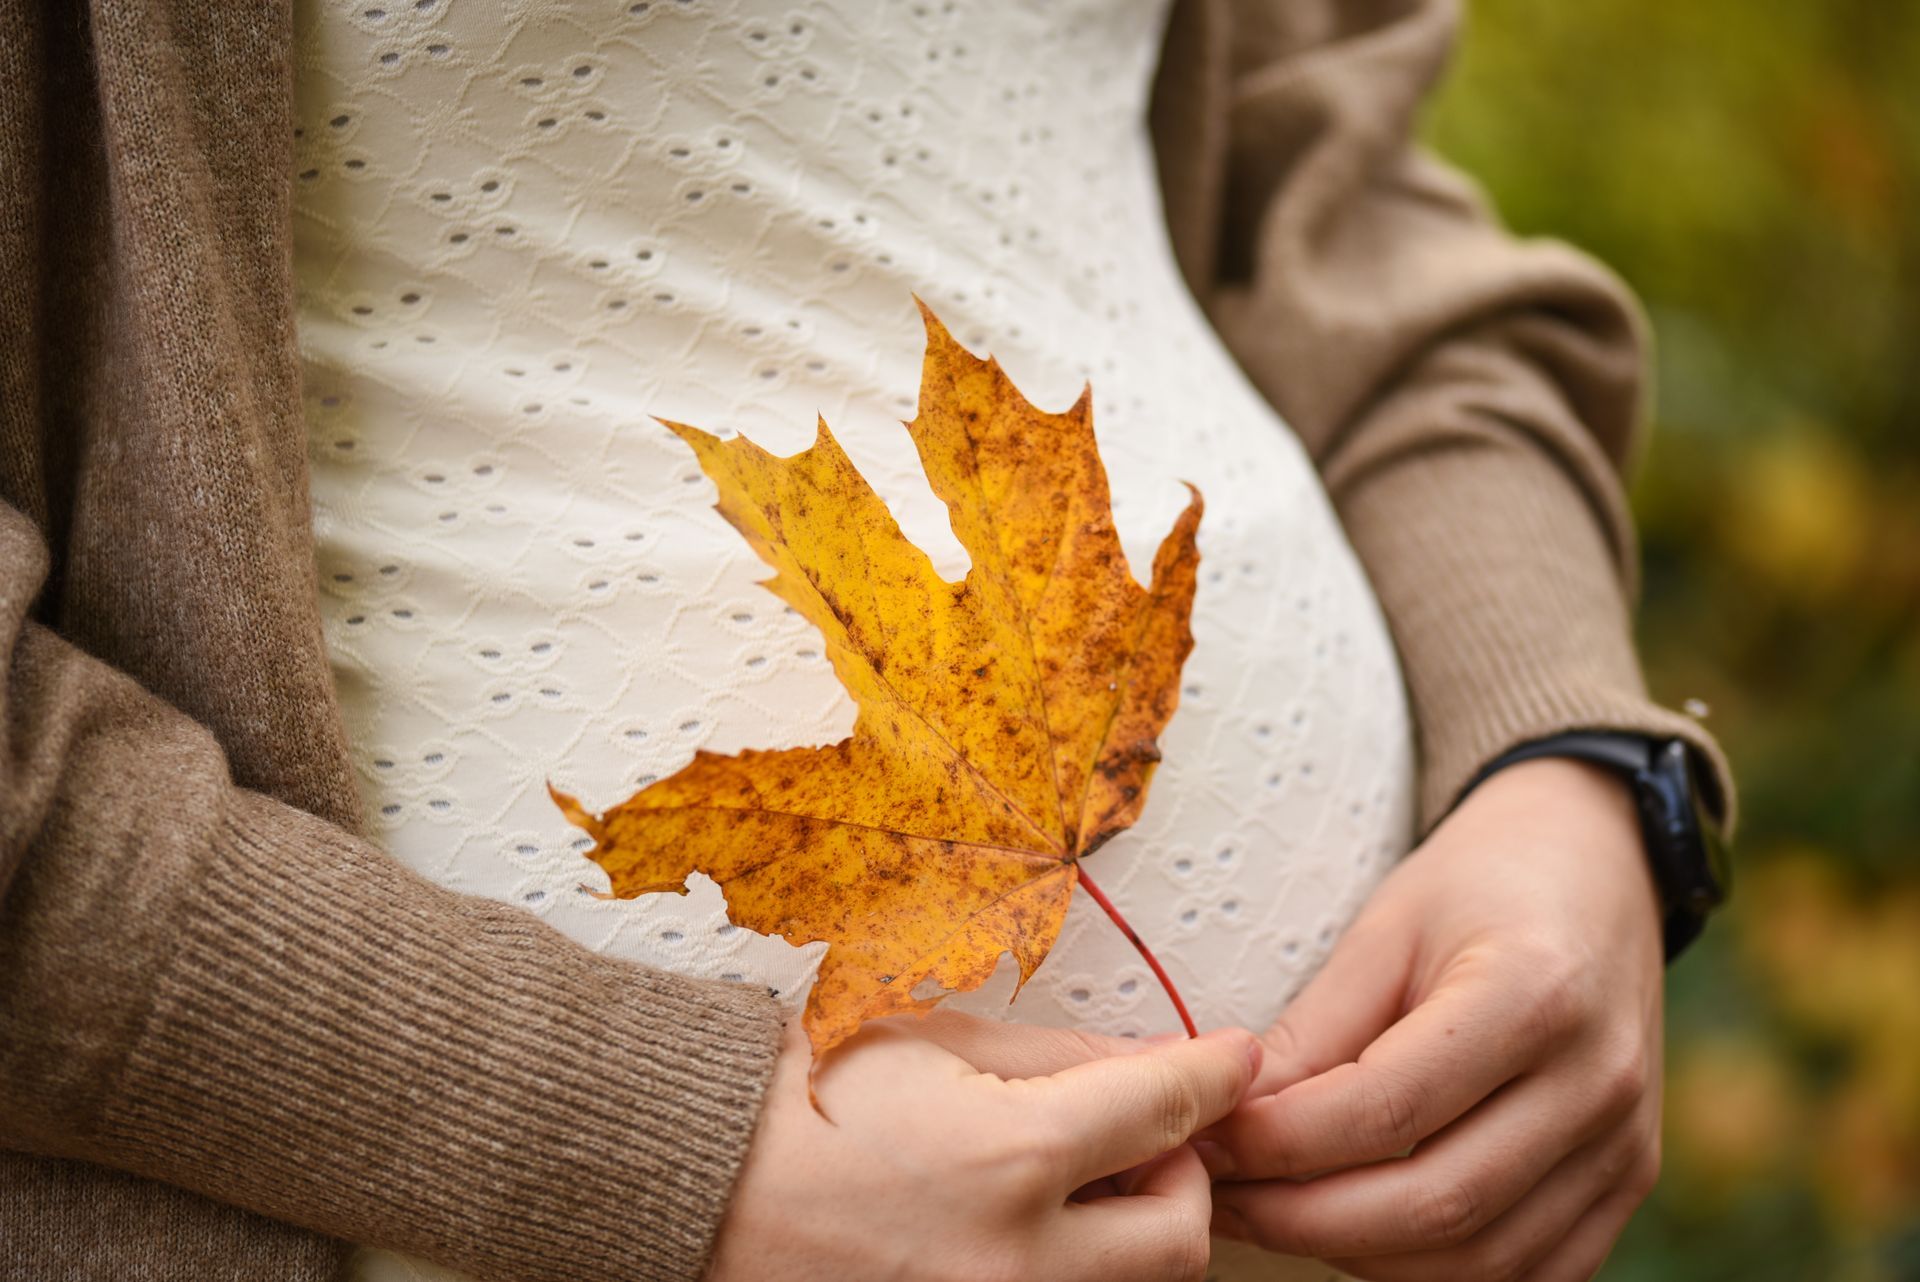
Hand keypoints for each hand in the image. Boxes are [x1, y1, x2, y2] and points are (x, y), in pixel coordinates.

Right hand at [707, 1010, 1262, 1281]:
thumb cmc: (801, 1101)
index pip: (1164, 1111)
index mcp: (1015, 1159)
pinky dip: (1066, 1271)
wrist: (701, 1185)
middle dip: (1182, 1178)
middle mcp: (1018, 1261)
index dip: (1213, 1076)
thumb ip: (1060, 1059)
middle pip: (1181, 1237)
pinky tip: (1029, 1235)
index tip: (1232, 1063)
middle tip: (1146, 1142)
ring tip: (1076, 1192)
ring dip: (1130, 1237)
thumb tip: (1151, 1065)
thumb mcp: (936, 1044)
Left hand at [1205, 758, 1663, 1281]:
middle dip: (1303, 1219)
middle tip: (1219, 1198)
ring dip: (1360, 1256)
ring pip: (1479, 1261)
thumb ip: (1313, 1035)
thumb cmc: (1479, 888)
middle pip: (1434, 1204)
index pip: (1386, 1111)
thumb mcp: (1384, 931)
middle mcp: (1596, 1083)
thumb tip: (1226, 1120)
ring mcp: (1624, 1145)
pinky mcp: (1628, 1184)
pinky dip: (1434, 1273)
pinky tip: (1360, 1235)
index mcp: (1534, 994)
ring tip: (1276, 1214)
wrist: (1595, 869)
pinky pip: (1528, 1276)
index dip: (1278, 1143)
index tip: (1204, 1138)